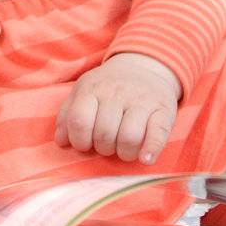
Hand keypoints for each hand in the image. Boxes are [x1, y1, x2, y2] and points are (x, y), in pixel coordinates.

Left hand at [54, 52, 180, 164]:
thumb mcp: (84, 91)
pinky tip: (145, 159)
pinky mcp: (164, 110)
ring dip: (124, 153)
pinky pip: (158, 135)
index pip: (80, 120)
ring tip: (124, 150)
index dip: (80, 140)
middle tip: (108, 145)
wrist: (145, 66)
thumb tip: (61, 141)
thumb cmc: (108, 87)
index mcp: (93, 89)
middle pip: (105, 133)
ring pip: (129, 138)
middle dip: (103, 148)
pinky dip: (151, 150)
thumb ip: (68, 114)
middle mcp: (118, 93)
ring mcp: (142, 101)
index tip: (86, 145)